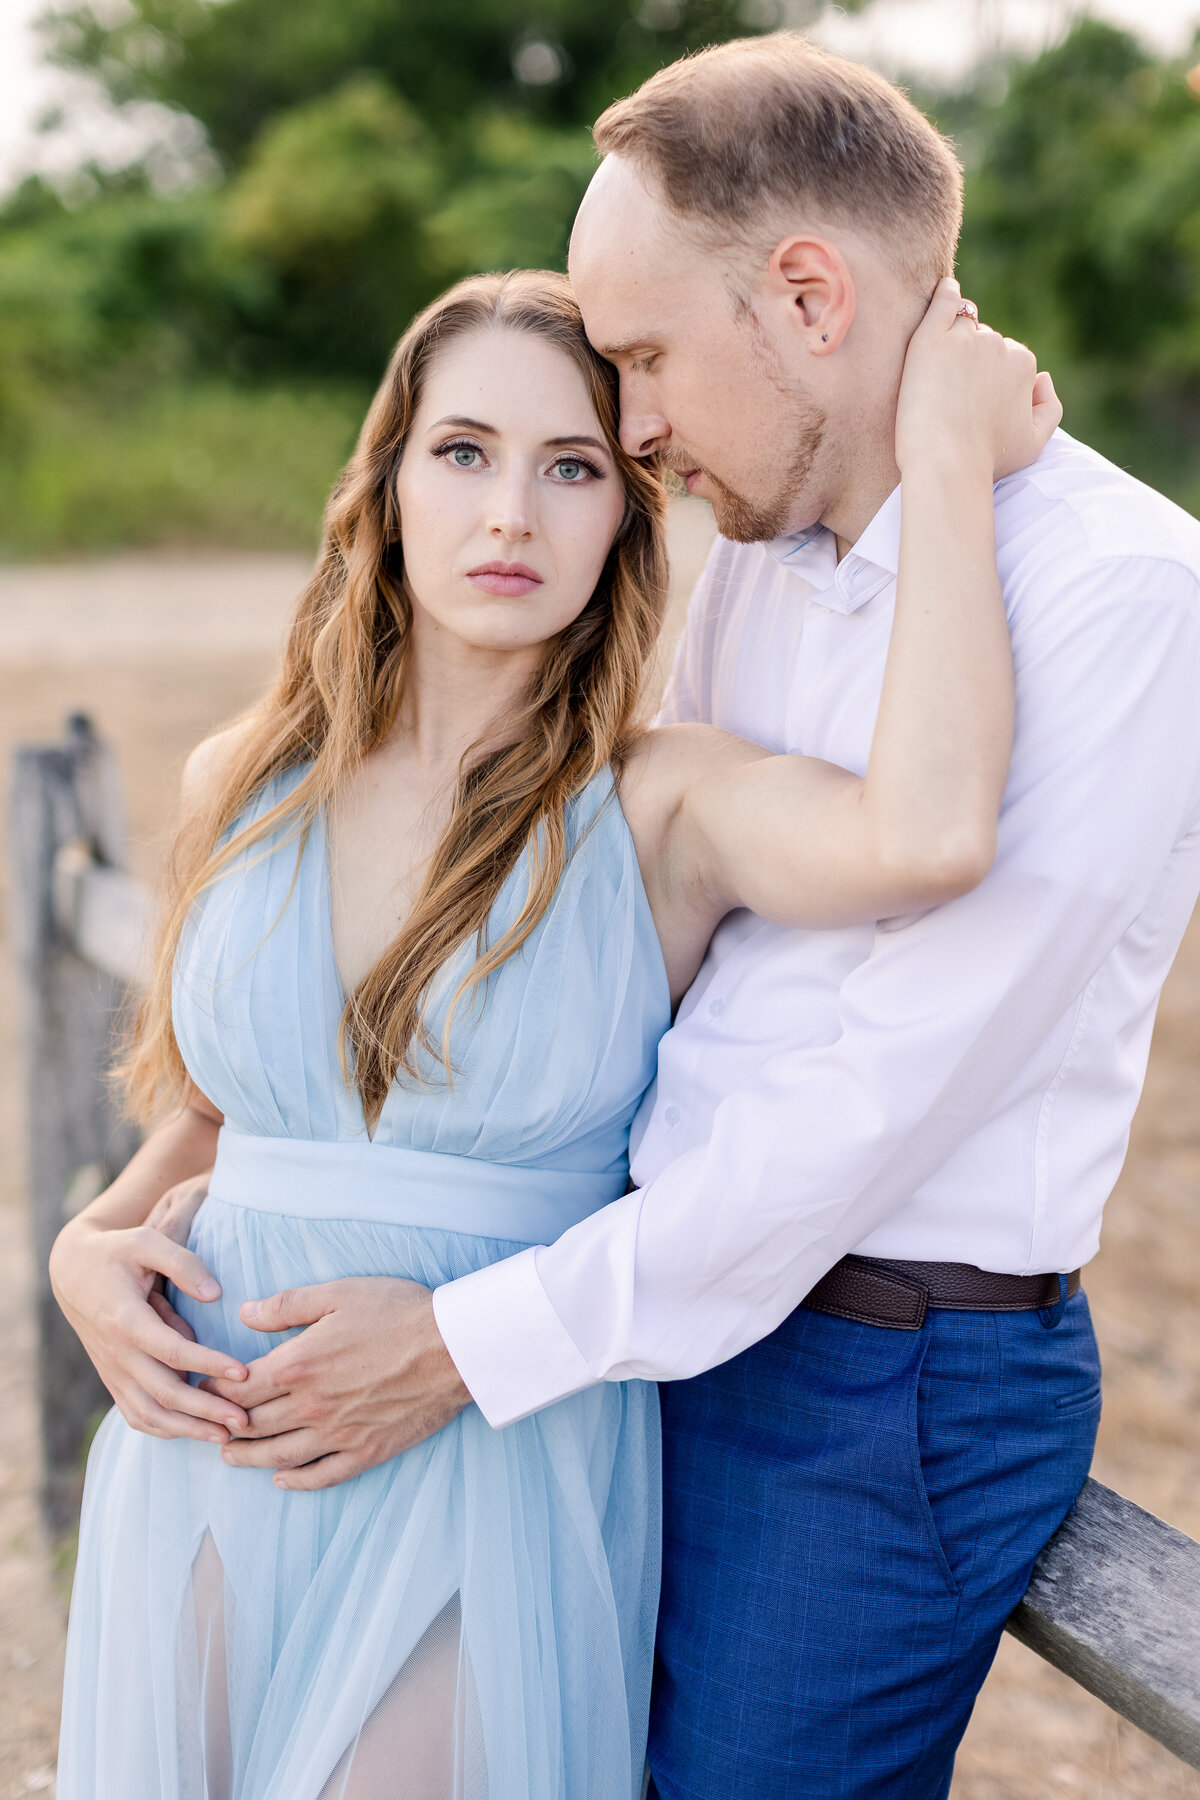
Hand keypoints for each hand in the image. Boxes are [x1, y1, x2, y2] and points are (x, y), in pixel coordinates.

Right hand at [49, 1182, 249, 1444]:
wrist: (72, 1272)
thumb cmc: (116, 1252)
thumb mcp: (146, 1242)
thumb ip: (182, 1264)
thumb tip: (215, 1295)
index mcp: (126, 1320)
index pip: (172, 1351)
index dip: (208, 1364)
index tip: (243, 1373)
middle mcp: (117, 1353)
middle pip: (164, 1393)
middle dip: (206, 1411)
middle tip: (245, 1420)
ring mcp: (113, 1371)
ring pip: (149, 1414)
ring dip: (188, 1429)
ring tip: (226, 1436)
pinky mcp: (113, 1379)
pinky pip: (136, 1414)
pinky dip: (164, 1429)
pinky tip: (194, 1432)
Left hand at [203, 1278, 470, 1489]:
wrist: (453, 1347)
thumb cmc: (398, 1312)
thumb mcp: (338, 1293)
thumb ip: (286, 1306)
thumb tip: (244, 1314)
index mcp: (298, 1365)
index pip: (240, 1386)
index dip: (215, 1388)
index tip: (202, 1387)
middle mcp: (311, 1406)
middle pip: (253, 1424)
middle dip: (225, 1424)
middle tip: (208, 1424)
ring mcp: (338, 1433)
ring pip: (279, 1454)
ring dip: (249, 1458)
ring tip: (231, 1456)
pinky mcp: (366, 1450)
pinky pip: (322, 1474)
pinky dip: (297, 1480)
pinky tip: (283, 1479)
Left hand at [895, 277, 1061, 482]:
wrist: (945, 465)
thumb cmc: (987, 461)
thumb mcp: (1035, 444)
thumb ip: (1050, 407)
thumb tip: (1043, 377)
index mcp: (1025, 365)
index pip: (1007, 360)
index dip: (987, 382)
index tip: (970, 404)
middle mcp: (999, 345)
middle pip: (985, 343)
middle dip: (971, 363)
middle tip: (950, 399)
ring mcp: (965, 339)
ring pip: (963, 327)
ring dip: (954, 342)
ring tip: (937, 375)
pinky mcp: (931, 338)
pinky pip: (943, 302)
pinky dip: (945, 294)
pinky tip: (945, 291)